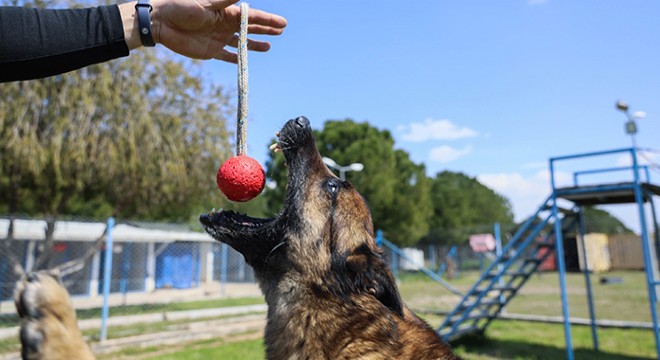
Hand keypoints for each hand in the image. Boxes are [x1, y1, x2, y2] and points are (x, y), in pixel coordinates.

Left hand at [120, 0, 286, 61]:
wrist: (161, 22)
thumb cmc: (182, 6)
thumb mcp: (208, 2)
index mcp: (226, 12)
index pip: (252, 17)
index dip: (268, 20)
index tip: (283, 23)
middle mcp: (224, 24)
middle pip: (250, 28)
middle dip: (266, 29)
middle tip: (282, 31)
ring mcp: (218, 38)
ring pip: (241, 43)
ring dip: (254, 44)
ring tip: (268, 47)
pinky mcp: (210, 51)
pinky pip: (226, 56)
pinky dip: (236, 59)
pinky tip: (245, 60)